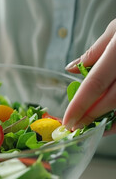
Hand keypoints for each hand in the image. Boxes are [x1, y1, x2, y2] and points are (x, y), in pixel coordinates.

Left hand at [63, 19, 115, 134]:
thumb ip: (94, 52)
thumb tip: (71, 69)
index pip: (95, 83)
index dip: (79, 105)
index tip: (67, 120)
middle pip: (111, 100)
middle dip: (90, 117)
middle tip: (75, 126)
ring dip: (107, 121)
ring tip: (92, 126)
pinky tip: (110, 122)